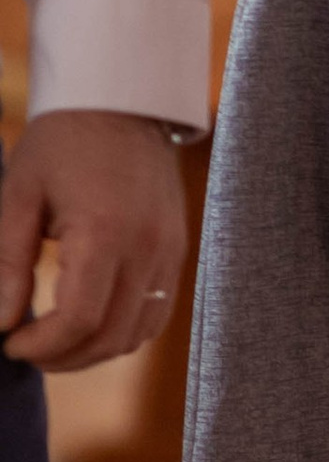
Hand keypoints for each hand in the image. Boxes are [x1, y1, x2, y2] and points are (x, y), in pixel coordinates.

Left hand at [0, 111, 188, 369]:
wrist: (121, 104)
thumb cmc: (61, 144)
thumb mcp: (19, 196)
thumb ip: (8, 264)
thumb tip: (1, 322)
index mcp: (105, 231)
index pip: (79, 319)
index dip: (41, 345)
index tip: (10, 342)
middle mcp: (148, 247)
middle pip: (111, 337)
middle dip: (63, 357)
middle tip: (26, 348)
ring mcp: (170, 251)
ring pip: (138, 334)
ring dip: (93, 350)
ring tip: (55, 341)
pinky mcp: (177, 250)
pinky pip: (157, 313)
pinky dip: (123, 331)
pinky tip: (90, 322)